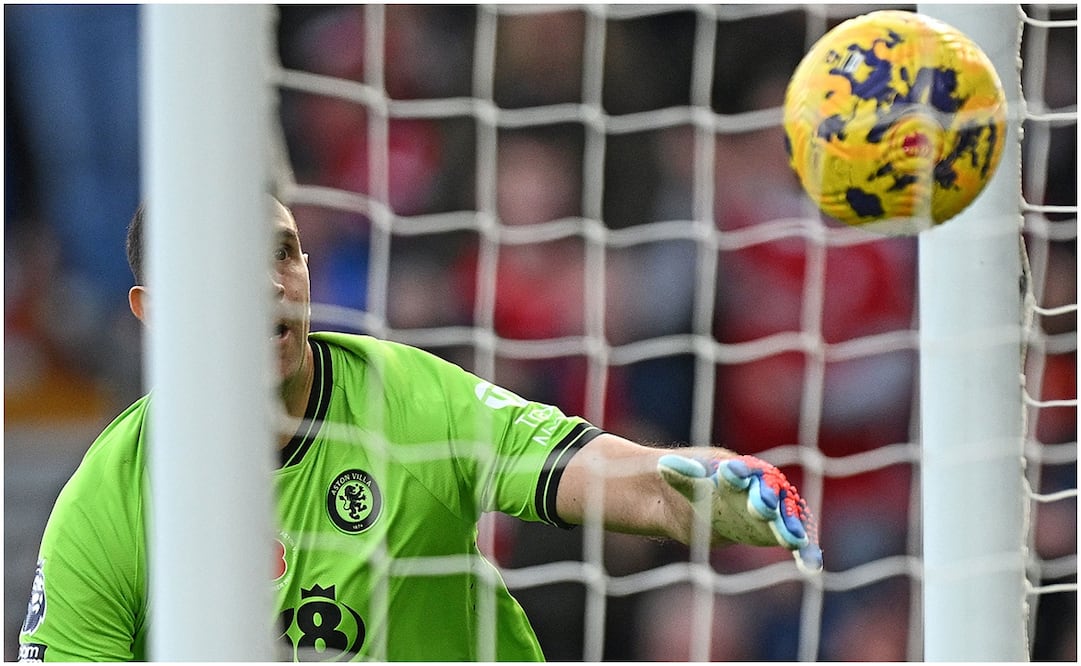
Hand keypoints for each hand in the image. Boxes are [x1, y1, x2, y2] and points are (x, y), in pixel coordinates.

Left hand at [657, 453, 822, 573]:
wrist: (701, 503)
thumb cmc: (695, 485)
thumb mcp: (684, 479)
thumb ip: (681, 474)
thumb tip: (663, 466)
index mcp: (739, 470)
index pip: (742, 469)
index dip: (739, 472)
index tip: (732, 473)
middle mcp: (759, 488)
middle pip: (768, 491)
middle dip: (766, 499)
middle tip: (764, 508)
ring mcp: (770, 510)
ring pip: (784, 517)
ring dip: (789, 527)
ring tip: (795, 540)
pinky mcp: (773, 531)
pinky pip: (793, 539)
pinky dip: (805, 550)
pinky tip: (812, 565)